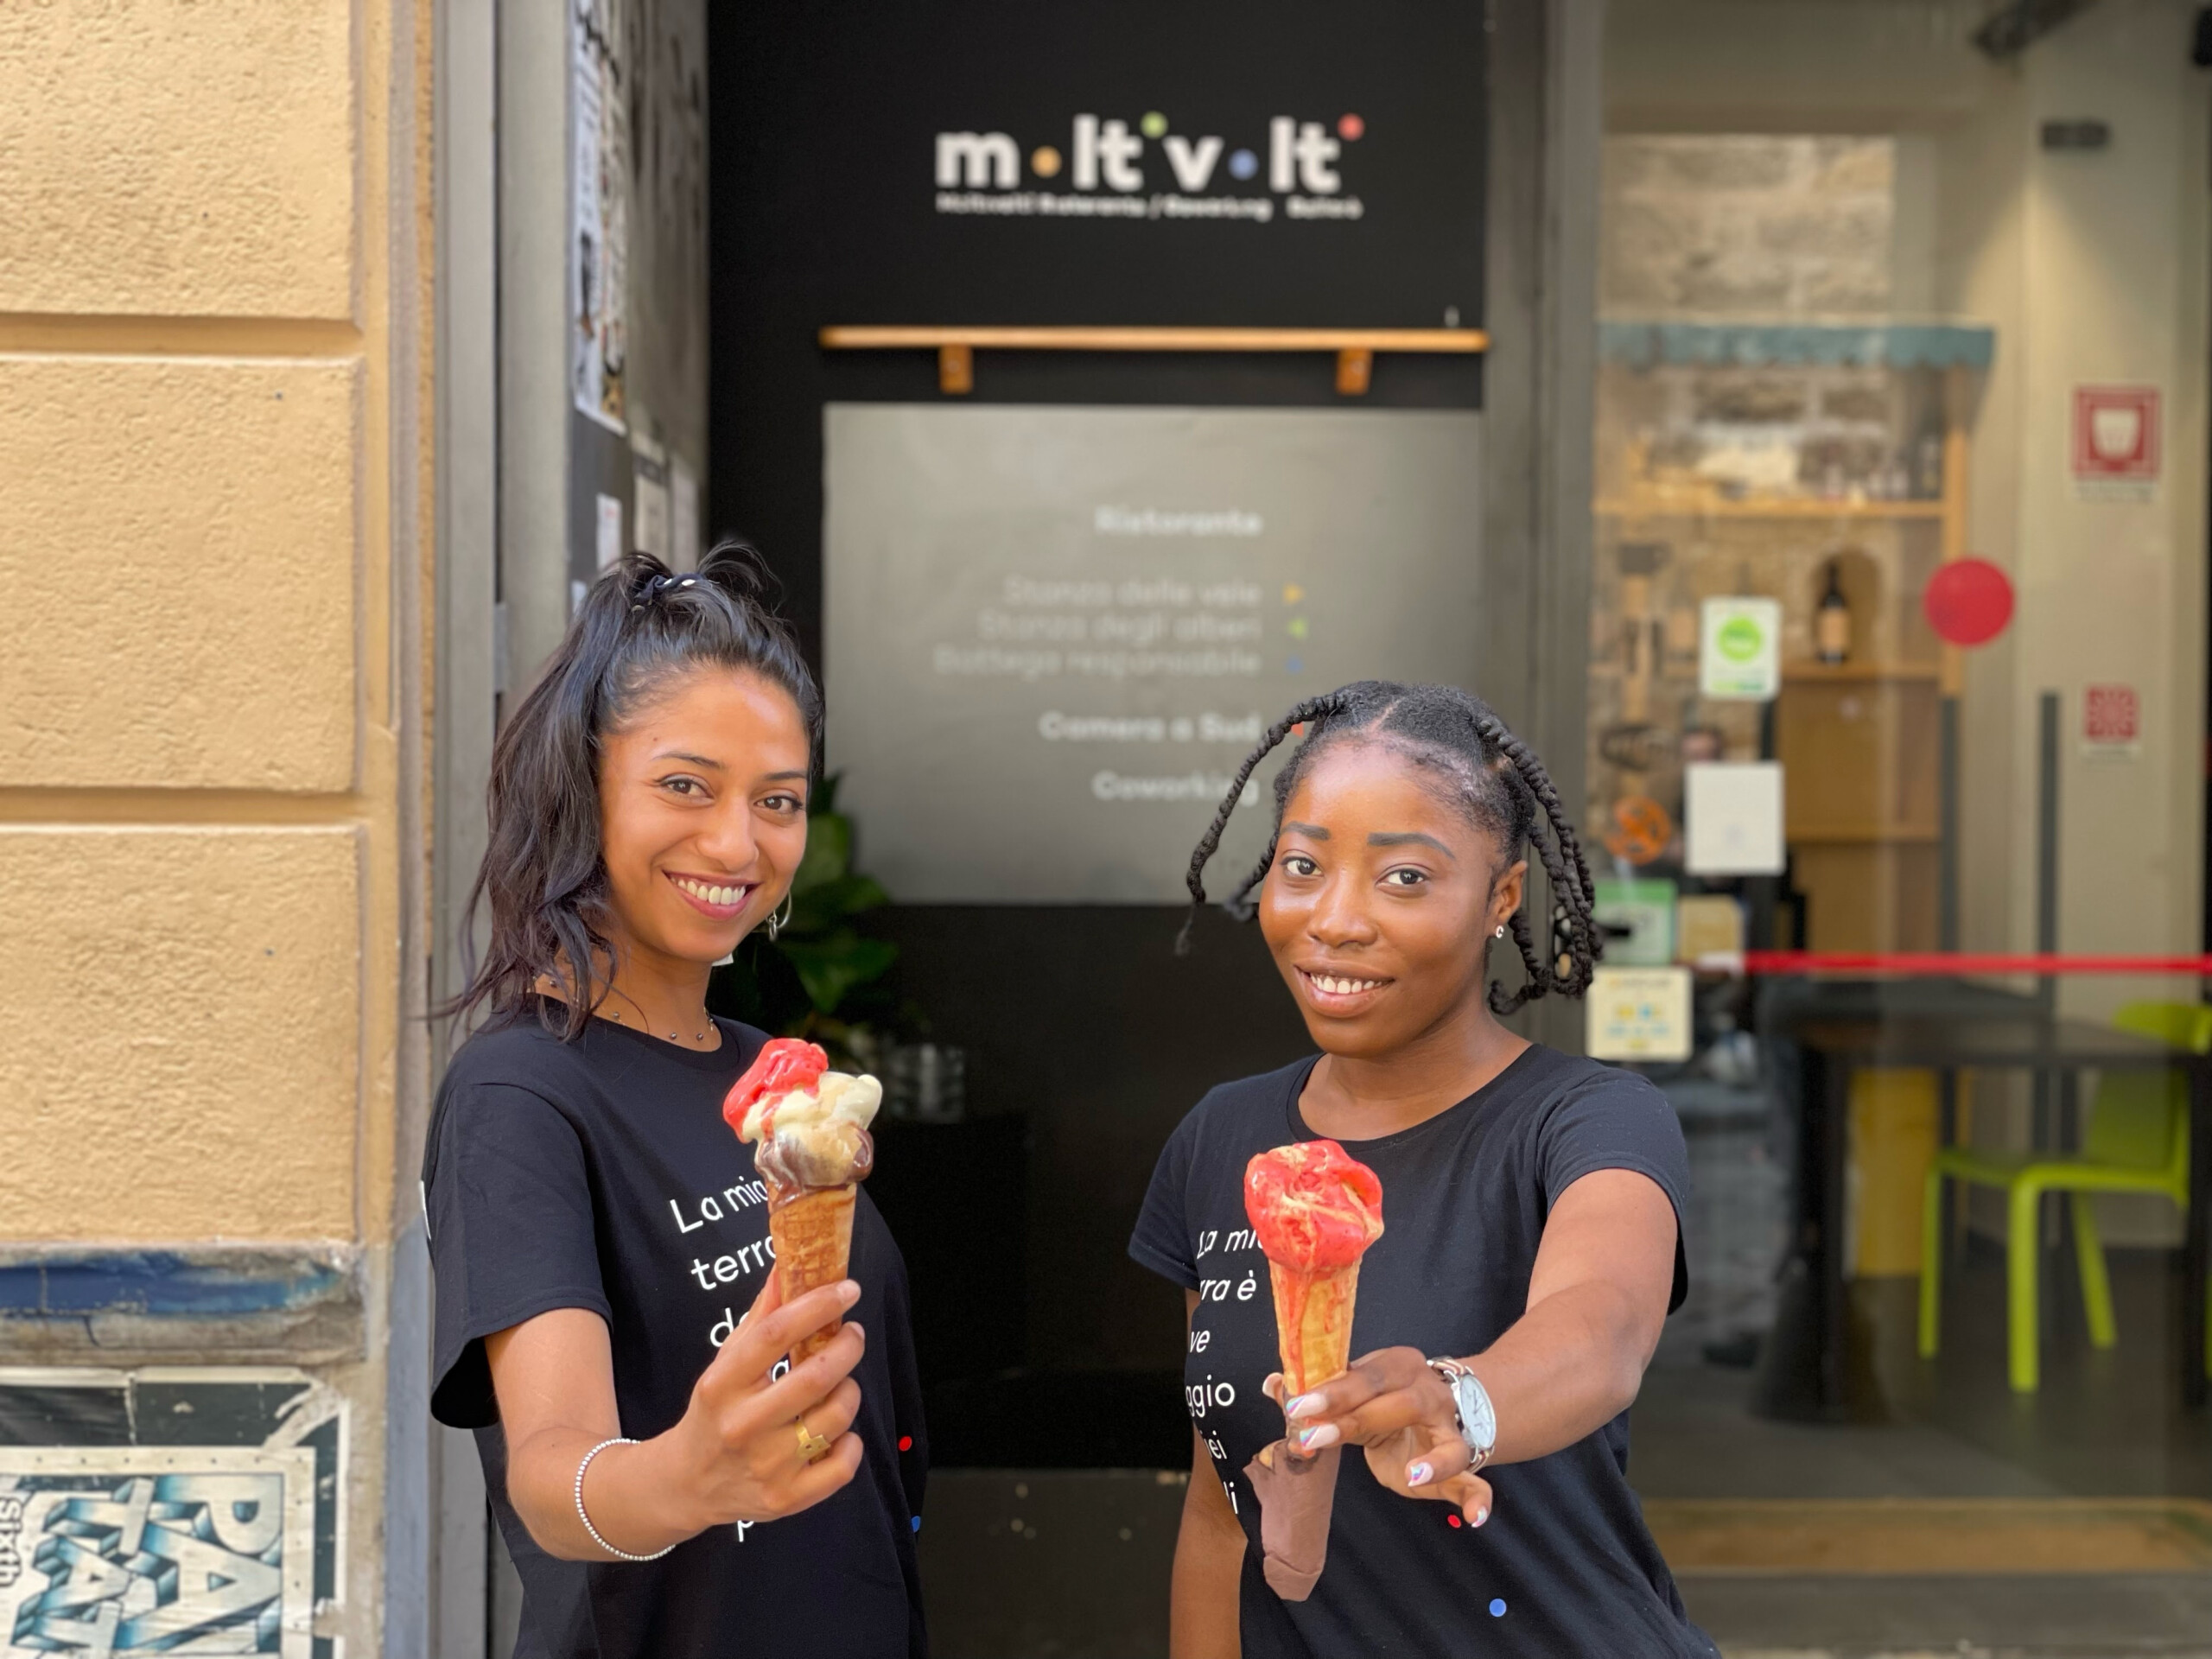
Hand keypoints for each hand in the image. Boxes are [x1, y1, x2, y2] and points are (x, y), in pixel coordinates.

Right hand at [656, 1268, 867, 1530]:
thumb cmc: (714, 1412)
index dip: (817, 1305)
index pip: (775, 1333)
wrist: (687, 1484)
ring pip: (836, 1417)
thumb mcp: (725, 1361)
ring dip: (850, 1391)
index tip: (847, 1289)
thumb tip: (788, 1264)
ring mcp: (766, 1466)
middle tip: (854, 1335)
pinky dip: (852, 1443)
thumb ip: (761, 1316)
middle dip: (848, 1346)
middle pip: (815, 1376)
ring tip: (841, 1385)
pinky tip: (838, 1432)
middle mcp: (742, 1425)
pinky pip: (842, 1465)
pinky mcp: (786, 1499)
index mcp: (722, 1384)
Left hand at [1269, 1348, 1492, 1526]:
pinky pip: (1475, 1479)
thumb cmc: (1386, 1401)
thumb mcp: (1356, 1393)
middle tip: (1312, 1437)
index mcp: (1397, 1366)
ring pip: (1446, 1440)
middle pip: (1396, 1402)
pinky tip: (1474, 1519)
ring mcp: (1450, 1425)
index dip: (1330, 1389)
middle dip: (1353, 1420)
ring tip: (1412, 1477)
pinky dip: (1478, 1499)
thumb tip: (1270, 1384)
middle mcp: (1428, 1390)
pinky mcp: (1462, 1458)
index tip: (1296, 1407)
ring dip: (1430, 1461)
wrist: (1446, 1407)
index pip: (1363, 1374)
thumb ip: (1320, 1393)